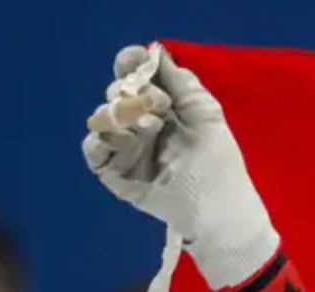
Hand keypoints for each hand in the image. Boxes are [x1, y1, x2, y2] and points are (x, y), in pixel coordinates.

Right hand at [83, 43, 279, 290]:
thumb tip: (156, 53)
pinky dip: (101, 141)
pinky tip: (121, 141)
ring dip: (121, 117)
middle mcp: (141, 126)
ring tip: (150, 128)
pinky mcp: (117, 175)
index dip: (131, 66)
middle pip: (117, 95)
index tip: (133, 62)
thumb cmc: (220, 167)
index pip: (137, 78)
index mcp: (164, 110)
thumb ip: (184, 85)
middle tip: (158, 107)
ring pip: (102, 119)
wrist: (221, 214)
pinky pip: (93, 151)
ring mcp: (127, 150)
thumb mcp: (207, 117)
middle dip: (132, 94)